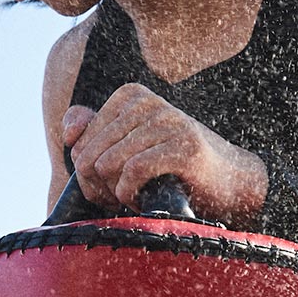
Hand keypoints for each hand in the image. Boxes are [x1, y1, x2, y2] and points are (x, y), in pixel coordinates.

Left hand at [63, 84, 268, 225]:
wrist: (229, 183)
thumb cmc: (171, 169)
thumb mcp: (128, 149)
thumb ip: (92, 135)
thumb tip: (69, 133)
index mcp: (130, 96)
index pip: (79, 143)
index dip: (88, 175)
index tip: (111, 185)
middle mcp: (148, 102)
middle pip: (90, 156)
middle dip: (100, 187)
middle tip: (121, 198)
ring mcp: (168, 121)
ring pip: (107, 164)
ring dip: (115, 194)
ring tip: (134, 198)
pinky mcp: (184, 146)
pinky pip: (132, 172)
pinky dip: (130, 195)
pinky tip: (143, 200)